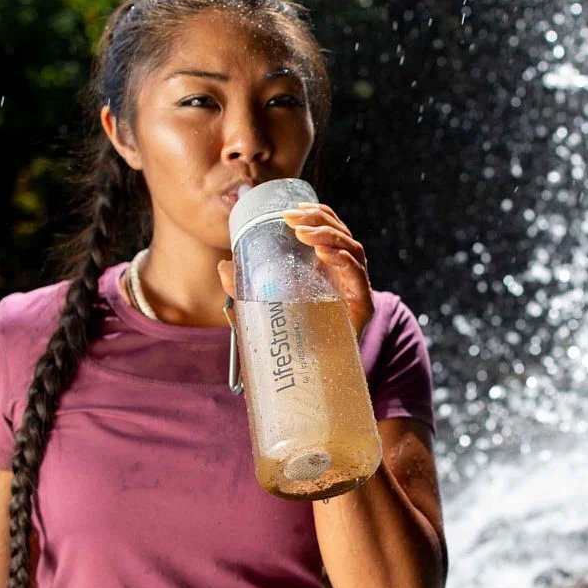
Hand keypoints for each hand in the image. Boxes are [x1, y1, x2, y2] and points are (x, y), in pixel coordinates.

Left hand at [217, 202, 373, 338]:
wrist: (310, 378)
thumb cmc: (290, 340)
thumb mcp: (262, 309)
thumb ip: (244, 290)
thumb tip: (223, 266)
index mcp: (328, 269)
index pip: (331, 231)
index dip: (318, 215)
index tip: (293, 210)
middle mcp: (346, 276)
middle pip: (342, 235)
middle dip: (319, 221)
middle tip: (292, 219)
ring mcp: (357, 290)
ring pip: (353, 249)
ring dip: (329, 235)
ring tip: (303, 234)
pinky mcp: (363, 308)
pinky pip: (359, 275)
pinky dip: (343, 259)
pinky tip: (324, 254)